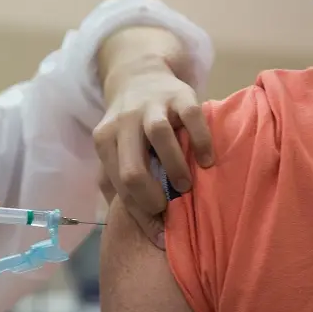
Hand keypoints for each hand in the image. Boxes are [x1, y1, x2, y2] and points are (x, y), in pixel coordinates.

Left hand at [94, 59, 213, 247]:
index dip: (141, 216)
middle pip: (132, 169)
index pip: (120, 187)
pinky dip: (201, 143)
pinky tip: (207, 161)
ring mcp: (151, 106)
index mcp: (105, 141)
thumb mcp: (116, 150)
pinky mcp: (179, 94)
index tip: (161, 236)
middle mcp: (123, 122)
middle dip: (152, 198)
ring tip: (187, 186)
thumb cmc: (131, 127)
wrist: (139, 74)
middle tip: (170, 209)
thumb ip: (119, 182)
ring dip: (175, 169)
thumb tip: (141, 226)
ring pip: (160, 138)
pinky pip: (191, 118)